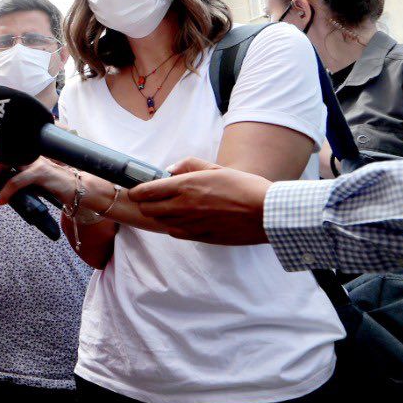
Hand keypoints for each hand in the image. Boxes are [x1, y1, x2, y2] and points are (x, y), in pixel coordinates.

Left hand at [0, 151, 74, 206]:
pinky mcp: (41, 172)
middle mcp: (26, 148)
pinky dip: (6, 192)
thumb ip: (6, 171)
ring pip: (2, 162)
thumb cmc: (46, 181)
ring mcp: (33, 159)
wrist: (73, 187)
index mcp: (20, 147)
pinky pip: (16, 180)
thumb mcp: (23, 174)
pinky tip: (3, 200)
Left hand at [126, 157, 270, 244]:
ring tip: (165, 208)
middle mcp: (184, 206)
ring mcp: (191, 224)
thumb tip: (169, 170)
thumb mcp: (216, 168)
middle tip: (148, 199)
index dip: (137, 190)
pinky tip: (181, 220)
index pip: (147, 190)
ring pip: (160, 222)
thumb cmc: (245, 187)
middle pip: (148, 209)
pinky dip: (172, 226)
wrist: (267, 213)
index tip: (135, 189)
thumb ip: (189, 165)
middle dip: (144, 203)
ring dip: (158, 215)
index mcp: (187, 186)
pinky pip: (175, 233)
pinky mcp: (200, 237)